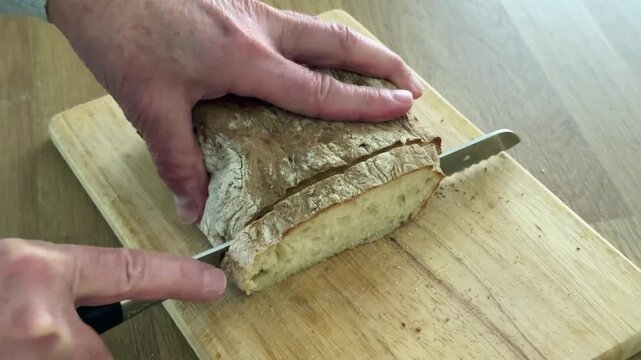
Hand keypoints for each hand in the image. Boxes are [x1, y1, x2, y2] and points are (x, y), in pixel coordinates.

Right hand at [0, 238, 225, 359]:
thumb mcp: (17, 270)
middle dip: (75, 352)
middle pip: (98, 355)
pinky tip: (16, 346)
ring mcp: (26, 359)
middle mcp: (37, 324)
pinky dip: (41, 359)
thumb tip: (92, 306)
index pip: (129, 272)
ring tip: (16, 340)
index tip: (212, 283)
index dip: (177, 278)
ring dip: (50, 356)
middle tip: (41, 335)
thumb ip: (58, 285)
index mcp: (39, 274)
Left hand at [48, 0, 423, 223]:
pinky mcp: (235, 1)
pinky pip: (287, 21)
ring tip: (376, 68)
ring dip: (353, 48)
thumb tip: (191, 207)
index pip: (321, 88)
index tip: (403, 107)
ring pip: (317, 27)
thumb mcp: (149, 105)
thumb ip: (177, 159)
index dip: (367, 103)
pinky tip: (306, 55)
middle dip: (383, 62)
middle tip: (412, 82)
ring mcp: (249, 8)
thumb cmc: (120, 31)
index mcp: (246, 58)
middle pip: (339, 42)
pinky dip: (312, 40)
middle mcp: (258, 28)